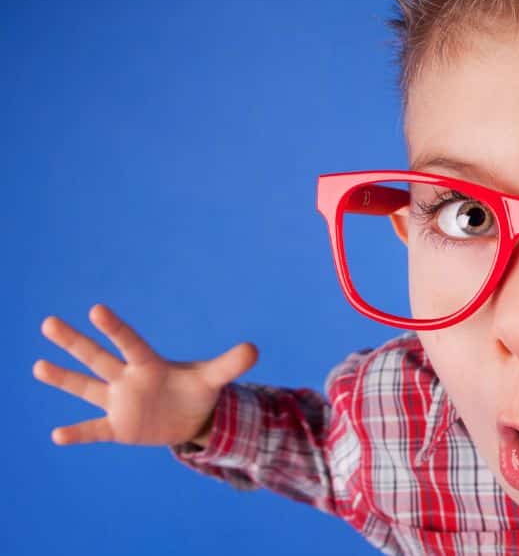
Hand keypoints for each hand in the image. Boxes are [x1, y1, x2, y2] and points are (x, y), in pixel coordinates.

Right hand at [32, 303, 257, 446]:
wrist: (190, 418)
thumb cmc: (197, 390)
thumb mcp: (214, 377)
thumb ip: (230, 364)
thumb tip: (254, 348)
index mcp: (149, 364)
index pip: (130, 343)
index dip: (115, 328)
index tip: (95, 309)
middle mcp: (128, 379)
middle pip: (98, 357)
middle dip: (74, 342)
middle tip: (48, 322)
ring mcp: (120, 402)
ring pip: (87, 388)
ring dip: (63, 378)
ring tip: (37, 366)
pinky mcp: (118, 426)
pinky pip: (94, 429)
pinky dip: (77, 433)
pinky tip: (56, 435)